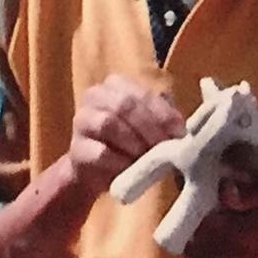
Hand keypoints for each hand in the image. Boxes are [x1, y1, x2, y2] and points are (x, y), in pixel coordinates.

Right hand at [63, 76, 185, 197]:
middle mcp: (96, 95)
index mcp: (117, 84)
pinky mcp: (76, 148)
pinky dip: (120, 161)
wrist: (97, 172)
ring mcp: (82, 120)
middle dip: (149, 127)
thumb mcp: (148, 127)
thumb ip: (163, 119)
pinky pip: (99, 152)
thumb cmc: (129, 143)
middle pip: (124, 105)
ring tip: (147, 157)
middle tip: (163, 146)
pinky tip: (131, 169)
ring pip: (108, 123)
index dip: (162, 113)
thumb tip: (182, 128)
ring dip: (134, 142)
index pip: (142, 93)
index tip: (179, 132)